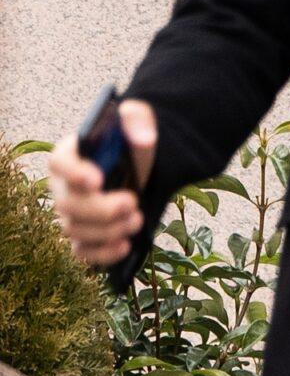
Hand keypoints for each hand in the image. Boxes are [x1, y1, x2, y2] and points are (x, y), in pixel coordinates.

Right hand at [46, 99, 155, 266]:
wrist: (139, 171)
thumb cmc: (129, 146)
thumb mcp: (136, 122)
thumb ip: (138, 120)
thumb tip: (144, 139)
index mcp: (70, 155)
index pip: (59, 164)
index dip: (73, 173)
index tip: (97, 179)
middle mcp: (63, 186)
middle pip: (68, 205)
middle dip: (102, 209)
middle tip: (132, 203)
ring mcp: (71, 214)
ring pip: (77, 230)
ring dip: (109, 230)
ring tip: (138, 219)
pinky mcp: (84, 236)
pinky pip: (83, 252)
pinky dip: (103, 254)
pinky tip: (125, 246)